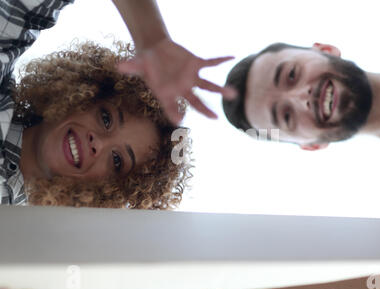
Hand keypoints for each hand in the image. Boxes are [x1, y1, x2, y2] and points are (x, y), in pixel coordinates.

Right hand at [117, 38, 236, 123]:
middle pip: (196, 102)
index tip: (179, 119)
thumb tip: (119, 66)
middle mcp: (182, 89)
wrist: (155, 51)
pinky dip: (219, 59)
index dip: (174, 113)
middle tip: (216, 118)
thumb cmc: (145, 62)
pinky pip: (210, 63)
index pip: (171, 107)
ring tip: (233, 94)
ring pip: (208, 86)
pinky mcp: (195, 64)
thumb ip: (130, 67)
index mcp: (168, 94)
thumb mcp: (136, 64)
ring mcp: (191, 78)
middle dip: (205, 110)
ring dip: (220, 90)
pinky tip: (231, 57)